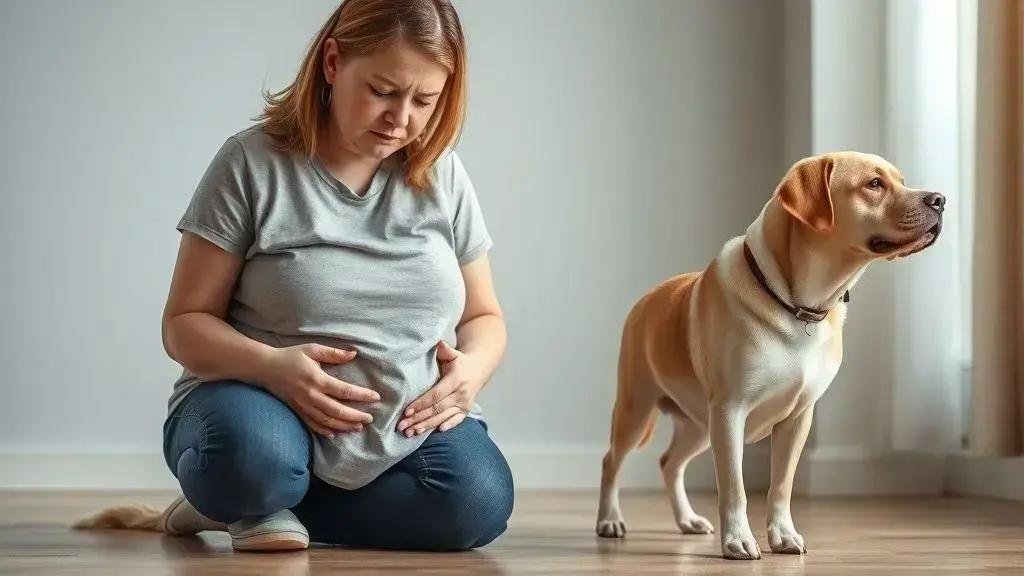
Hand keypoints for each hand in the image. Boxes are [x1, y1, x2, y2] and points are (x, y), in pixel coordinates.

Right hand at [259, 344, 379, 437]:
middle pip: (338, 410)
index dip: (362, 395)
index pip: (344, 390)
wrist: (265, 367)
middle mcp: (311, 395)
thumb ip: (334, 353)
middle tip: (370, 418)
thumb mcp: (312, 349)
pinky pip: (312, 424)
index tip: (375, 397)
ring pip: (327, 421)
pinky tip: (334, 434)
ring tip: (358, 427)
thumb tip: (354, 354)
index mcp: (317, 379)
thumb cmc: (290, 356)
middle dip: (356, 416)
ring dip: (344, 425)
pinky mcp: (297, 410)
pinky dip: (324, 431)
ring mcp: (303, 405)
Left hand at [397, 340, 483, 435]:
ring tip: (410, 433)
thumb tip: (437, 342)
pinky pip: (455, 421)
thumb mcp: (454, 353)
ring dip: (426, 426)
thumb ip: (445, 349)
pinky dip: (447, 427)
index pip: (436, 395)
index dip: (421, 404)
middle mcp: (461, 394)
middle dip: (418, 418)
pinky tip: (435, 432)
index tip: (407, 411)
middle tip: (402, 426)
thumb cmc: (460, 361)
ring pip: (443, 417)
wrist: (479, 369)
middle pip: (437, 409)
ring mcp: (464, 404)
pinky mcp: (466, 411)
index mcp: (456, 380)